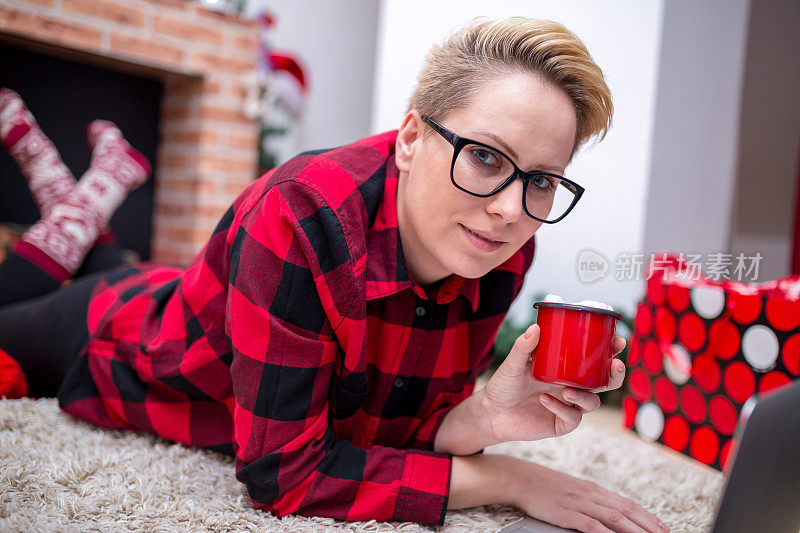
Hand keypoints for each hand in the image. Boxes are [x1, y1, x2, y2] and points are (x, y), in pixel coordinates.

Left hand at [480, 324, 625, 442]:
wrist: (490, 412)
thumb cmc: (504, 385)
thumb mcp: (513, 363)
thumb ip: (523, 346)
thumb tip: (536, 327)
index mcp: (565, 370)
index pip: (594, 361)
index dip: (610, 351)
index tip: (618, 341)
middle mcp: (571, 387)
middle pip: (604, 383)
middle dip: (615, 375)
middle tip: (614, 365)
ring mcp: (567, 406)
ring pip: (592, 402)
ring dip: (585, 395)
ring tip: (566, 389)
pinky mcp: (560, 424)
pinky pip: (572, 418)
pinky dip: (562, 408)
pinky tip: (544, 399)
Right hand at [507, 457, 669, 532]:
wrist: (522, 478)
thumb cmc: (545, 487)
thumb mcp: (572, 491)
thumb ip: (591, 502)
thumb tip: (609, 515)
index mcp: (594, 489)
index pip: (627, 503)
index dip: (646, 516)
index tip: (662, 527)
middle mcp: (591, 494)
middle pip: (626, 510)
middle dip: (647, 525)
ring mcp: (579, 502)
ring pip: (614, 518)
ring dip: (634, 530)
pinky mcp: (566, 512)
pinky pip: (591, 525)